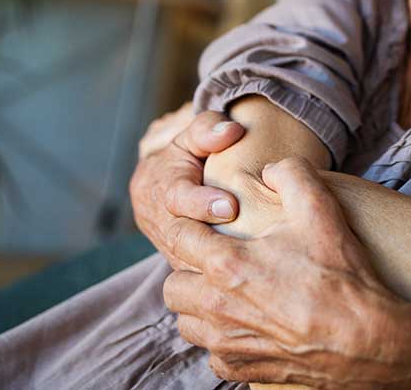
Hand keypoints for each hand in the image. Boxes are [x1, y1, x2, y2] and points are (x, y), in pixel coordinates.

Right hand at [128, 110, 245, 269]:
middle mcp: (160, 222)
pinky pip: (202, 280)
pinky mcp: (184, 267)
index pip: (176, 198)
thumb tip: (231, 131)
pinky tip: (250, 280)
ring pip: (191, 265)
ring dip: (218, 266)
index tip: (230, 206)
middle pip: (182, 238)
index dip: (201, 203)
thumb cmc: (189, 156)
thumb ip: (208, 130)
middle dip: (213, 239)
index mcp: (158, 187)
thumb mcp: (194, 137)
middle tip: (247, 239)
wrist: (168, 186)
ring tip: (253, 264)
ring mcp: (170, 249)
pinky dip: (222, 281)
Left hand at [162, 158, 410, 388]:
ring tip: (228, 291)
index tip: (207, 221)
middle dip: (188, 267)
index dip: (189, 222)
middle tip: (216, 258)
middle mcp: (217, 308)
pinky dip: (221, 340)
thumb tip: (270, 168)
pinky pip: (212, 354)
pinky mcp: (242, 369)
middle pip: (172, 284)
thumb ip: (290, 173)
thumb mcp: (320, 209)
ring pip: (186, 322)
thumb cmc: (341, 276)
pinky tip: (247, 324)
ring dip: (199, 305)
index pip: (179, 236)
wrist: (368, 340)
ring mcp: (227, 344)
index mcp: (227, 266)